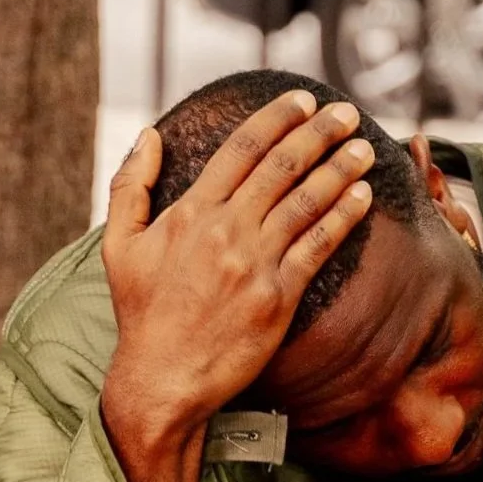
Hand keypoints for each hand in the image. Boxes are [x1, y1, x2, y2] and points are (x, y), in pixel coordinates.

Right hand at [102, 90, 376, 432]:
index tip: (303, 101)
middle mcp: (226, 230)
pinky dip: (343, 218)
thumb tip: (150, 134)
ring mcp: (254, 263)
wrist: (163, 380)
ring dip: (340, 169)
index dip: (278, 118)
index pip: (243, 148)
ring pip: (306, 202)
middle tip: (346, 112)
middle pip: (282, 166)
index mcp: (191, 211)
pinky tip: (362, 198)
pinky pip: (317, 247)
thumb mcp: (119, 244)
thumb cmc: (141, 315)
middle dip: (319, 133)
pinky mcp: (277, 298)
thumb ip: (130, 184)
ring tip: (363, 148)